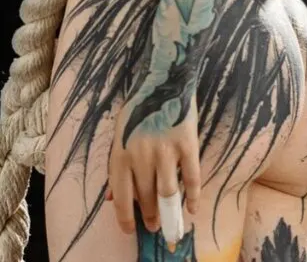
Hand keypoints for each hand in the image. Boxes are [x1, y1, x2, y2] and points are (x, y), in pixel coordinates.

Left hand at [106, 89, 201, 242]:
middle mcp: (141, 154)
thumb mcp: (120, 133)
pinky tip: (191, 208)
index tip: (130, 229)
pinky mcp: (187, 143)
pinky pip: (192, 178)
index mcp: (121, 151)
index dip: (125, 217)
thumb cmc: (139, 106)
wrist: (165, 78)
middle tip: (154, 225)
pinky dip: (193, 197)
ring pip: (167, 192)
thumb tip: (113, 198)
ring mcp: (165, 149)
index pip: (121, 195)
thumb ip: (117, 165)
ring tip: (170, 221)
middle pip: (146, 197)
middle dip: (149, 216)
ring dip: (168, 211)